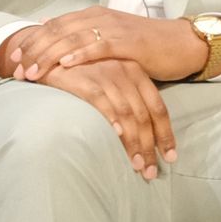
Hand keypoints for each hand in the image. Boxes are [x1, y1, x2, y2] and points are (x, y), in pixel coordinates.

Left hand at [0, 8, 208, 82]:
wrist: (180, 44)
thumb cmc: (142, 46)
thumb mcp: (107, 39)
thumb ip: (79, 36)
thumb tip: (47, 31)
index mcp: (91, 16)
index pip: (52, 27)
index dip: (30, 42)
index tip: (12, 59)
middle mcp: (98, 18)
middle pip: (56, 32)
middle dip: (33, 51)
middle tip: (15, 69)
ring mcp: (113, 28)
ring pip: (72, 39)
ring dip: (49, 56)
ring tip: (32, 72)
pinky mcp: (128, 42)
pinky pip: (100, 47)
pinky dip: (81, 54)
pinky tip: (65, 64)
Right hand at [35, 57, 176, 180]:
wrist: (50, 51)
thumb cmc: (81, 69)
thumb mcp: (110, 77)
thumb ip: (126, 96)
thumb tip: (141, 129)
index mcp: (136, 72)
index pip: (158, 107)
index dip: (166, 134)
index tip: (170, 156)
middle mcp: (125, 72)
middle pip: (145, 115)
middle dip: (151, 146)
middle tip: (151, 171)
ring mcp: (106, 75)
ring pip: (128, 114)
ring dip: (134, 143)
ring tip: (137, 165)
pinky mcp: (85, 80)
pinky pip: (103, 103)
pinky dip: (112, 120)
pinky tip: (117, 136)